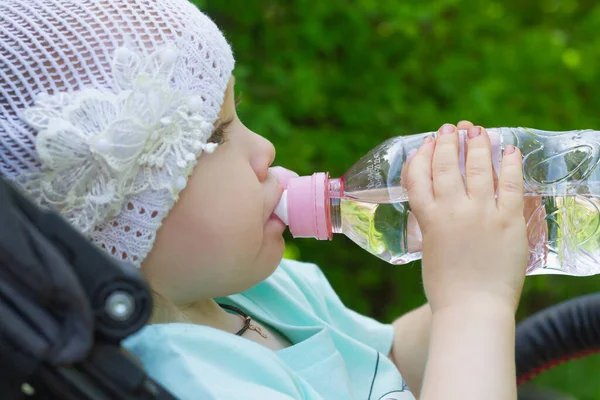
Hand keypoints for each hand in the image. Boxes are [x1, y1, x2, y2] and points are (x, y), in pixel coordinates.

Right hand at [405, 121, 528, 313]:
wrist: (472, 309)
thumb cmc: (446, 288)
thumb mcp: (429, 250)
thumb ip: (433, 224)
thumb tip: (440, 206)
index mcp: (428, 219)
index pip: (418, 176)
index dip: (421, 156)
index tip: (425, 144)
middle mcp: (452, 211)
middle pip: (446, 165)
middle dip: (447, 143)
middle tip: (450, 129)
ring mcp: (481, 214)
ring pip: (477, 168)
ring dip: (476, 144)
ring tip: (477, 130)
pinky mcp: (508, 221)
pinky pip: (510, 185)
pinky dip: (509, 164)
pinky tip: (509, 149)